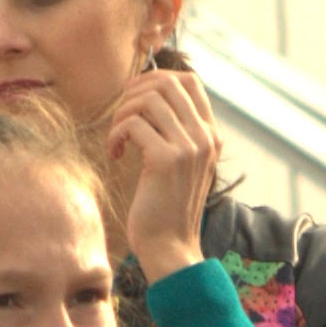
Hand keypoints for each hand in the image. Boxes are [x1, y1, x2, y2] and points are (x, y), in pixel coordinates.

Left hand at [102, 64, 222, 280]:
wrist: (170, 247)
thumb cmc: (166, 208)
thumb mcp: (179, 165)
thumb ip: (175, 133)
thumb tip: (147, 97)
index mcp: (211, 136)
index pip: (191, 82)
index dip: (157, 79)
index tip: (134, 98)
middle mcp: (205, 138)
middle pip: (167, 83)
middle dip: (134, 93)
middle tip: (120, 118)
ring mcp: (189, 148)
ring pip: (148, 100)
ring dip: (122, 114)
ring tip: (117, 139)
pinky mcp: (166, 160)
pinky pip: (133, 124)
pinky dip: (116, 134)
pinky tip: (115, 154)